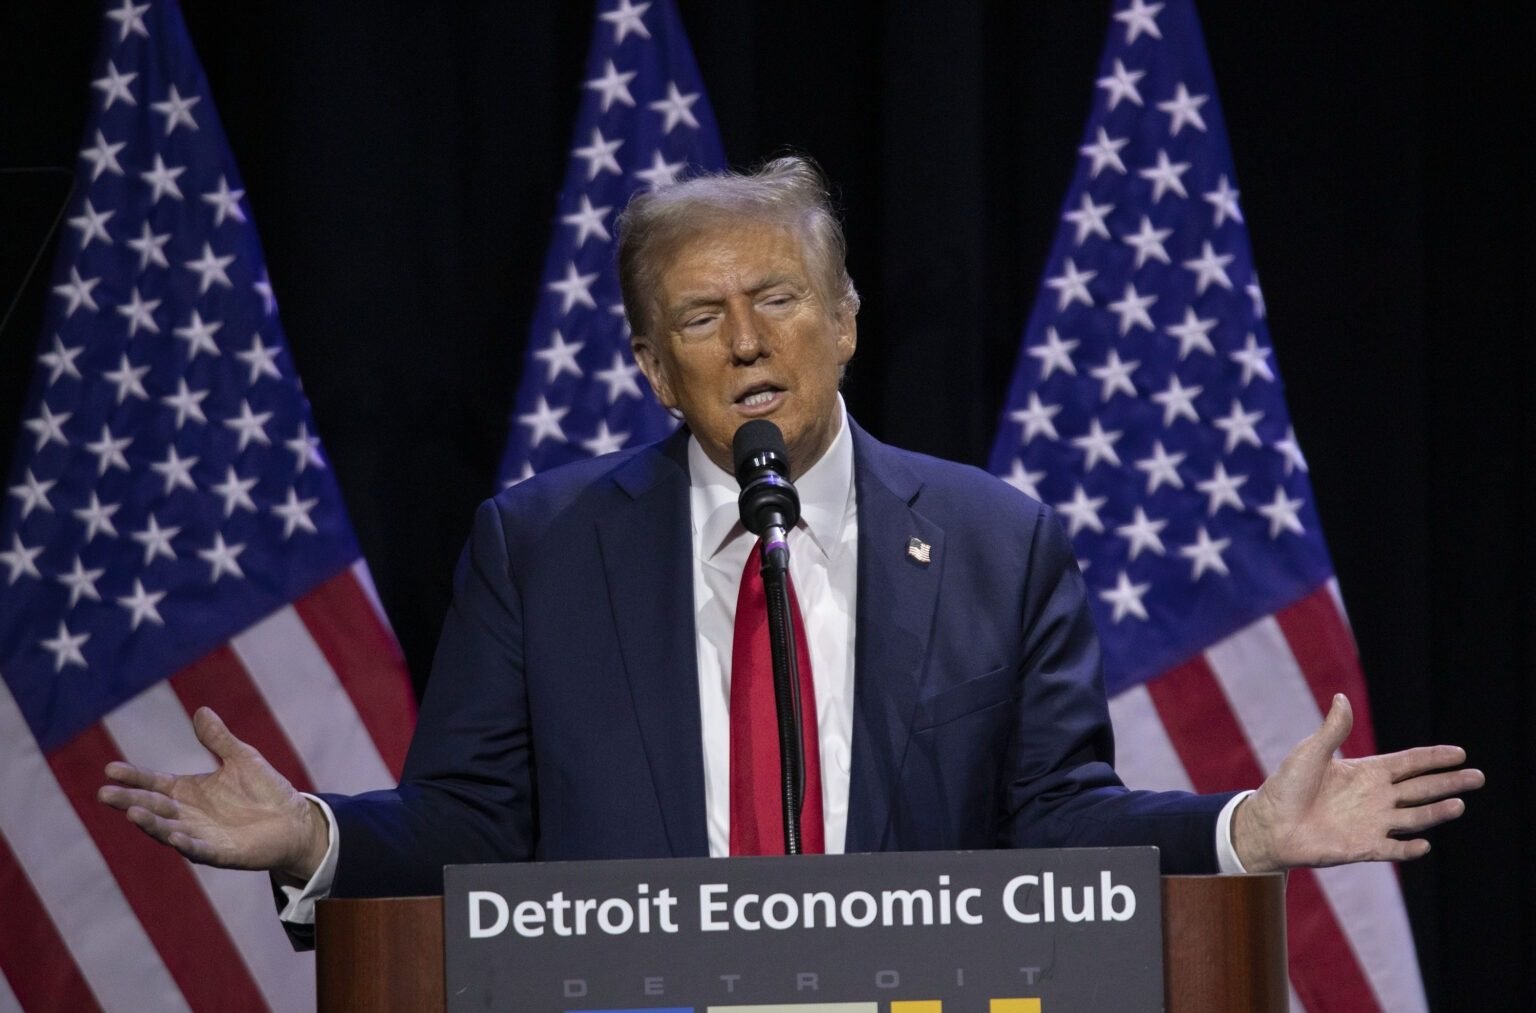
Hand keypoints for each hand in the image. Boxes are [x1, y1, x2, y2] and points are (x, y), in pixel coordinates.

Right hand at [97, 706, 329, 881]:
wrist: (295, 820)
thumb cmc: (264, 790)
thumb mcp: (241, 758)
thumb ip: (219, 739)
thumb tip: (201, 710)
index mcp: (189, 791)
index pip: (154, 783)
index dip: (133, 777)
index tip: (110, 770)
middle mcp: (188, 815)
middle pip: (154, 807)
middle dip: (130, 801)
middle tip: (105, 794)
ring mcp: (202, 835)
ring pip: (169, 830)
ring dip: (151, 823)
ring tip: (132, 813)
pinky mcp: (222, 853)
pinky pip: (201, 850)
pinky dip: (187, 844)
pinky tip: (175, 837)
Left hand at [1231, 694, 1483, 872]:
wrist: (1269, 823)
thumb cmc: (1286, 785)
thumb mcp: (1310, 752)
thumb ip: (1332, 730)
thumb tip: (1341, 698)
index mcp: (1366, 772)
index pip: (1409, 763)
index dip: (1433, 758)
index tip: (1460, 753)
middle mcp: (1376, 798)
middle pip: (1421, 788)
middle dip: (1449, 782)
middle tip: (1477, 777)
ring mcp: (1372, 823)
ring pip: (1415, 817)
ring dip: (1436, 812)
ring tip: (1459, 804)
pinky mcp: (1363, 847)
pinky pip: (1393, 849)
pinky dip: (1408, 848)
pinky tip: (1424, 844)